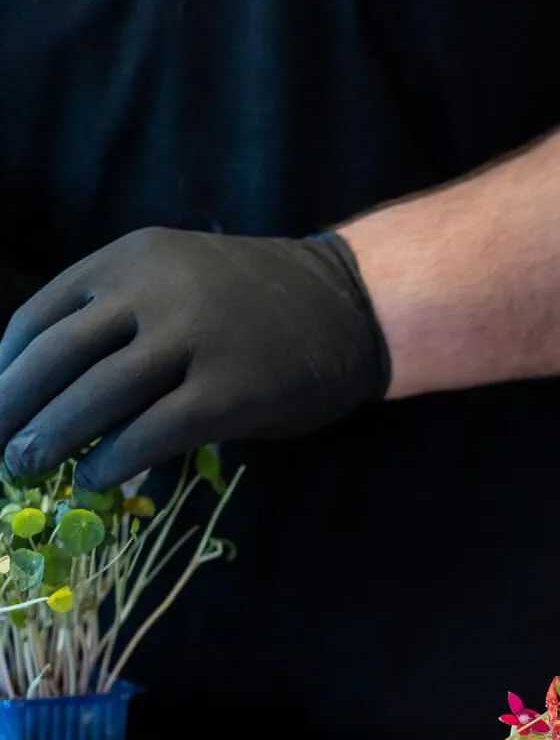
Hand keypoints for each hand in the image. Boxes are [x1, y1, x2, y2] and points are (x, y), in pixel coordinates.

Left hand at [0, 229, 390, 490]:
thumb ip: (120, 320)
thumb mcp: (176, 280)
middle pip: (58, 357)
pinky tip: (95, 479)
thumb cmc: (254, 301)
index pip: (41, 318)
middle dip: (14, 408)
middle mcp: (153, 291)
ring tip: (27, 469)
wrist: (345, 305)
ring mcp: (193, 340)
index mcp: (128, 259)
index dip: (6, 370)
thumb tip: (56, 396)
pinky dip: (113, 461)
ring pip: (97, 395)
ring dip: (53, 438)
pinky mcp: (228, 391)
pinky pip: (153, 432)